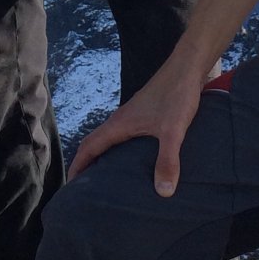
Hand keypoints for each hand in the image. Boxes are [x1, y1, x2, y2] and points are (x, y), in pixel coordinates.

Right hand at [69, 59, 205, 196]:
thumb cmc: (177, 94)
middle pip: (96, 143)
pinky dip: (121, 148)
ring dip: (104, 155)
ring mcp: (133, 115)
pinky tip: (136, 159)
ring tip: (107, 177)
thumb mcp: (173, 131)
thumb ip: (168, 160)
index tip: (71, 185)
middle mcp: (122, 119)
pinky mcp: (146, 113)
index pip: (89, 146)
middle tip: (86, 188)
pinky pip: (125, 135)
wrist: (188, 66)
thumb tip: (163, 193)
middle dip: (87, 163)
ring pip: (111, 138)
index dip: (78, 166)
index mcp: (120, 124)